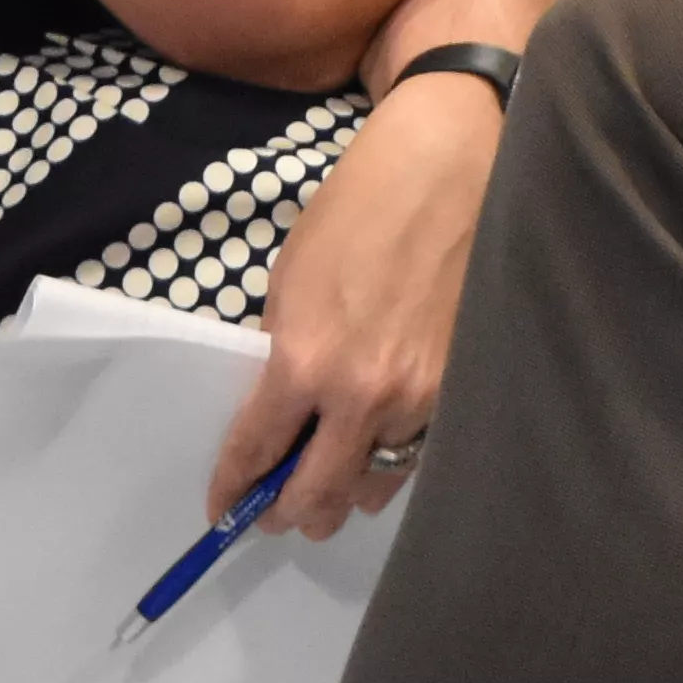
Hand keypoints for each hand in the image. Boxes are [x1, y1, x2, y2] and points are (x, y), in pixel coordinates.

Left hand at [209, 77, 503, 531]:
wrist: (448, 170)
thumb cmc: (359, 207)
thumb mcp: (293, 278)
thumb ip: (283, 351)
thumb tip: (278, 407)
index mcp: (306, 361)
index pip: (258, 454)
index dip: (233, 489)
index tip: (221, 508)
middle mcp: (364, 396)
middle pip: (317, 498)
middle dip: (287, 512)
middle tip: (273, 509)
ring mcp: (421, 400)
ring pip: (373, 487)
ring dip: (343, 492)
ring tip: (328, 480)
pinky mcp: (461, 392)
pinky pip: (416, 456)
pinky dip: (388, 461)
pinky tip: (375, 445)